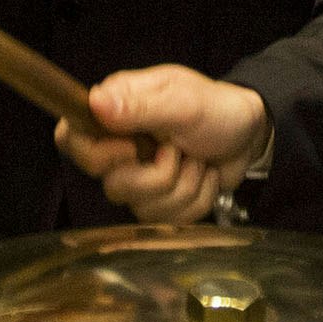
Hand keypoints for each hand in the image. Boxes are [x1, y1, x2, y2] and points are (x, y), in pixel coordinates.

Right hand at [62, 64, 268, 222]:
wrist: (251, 133)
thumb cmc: (216, 108)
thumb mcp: (183, 101)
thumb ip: (140, 106)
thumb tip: (95, 104)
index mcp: (115, 112)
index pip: (71, 139)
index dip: (96, 155)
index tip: (131, 149)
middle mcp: (120, 147)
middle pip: (110, 185)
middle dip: (158, 175)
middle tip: (178, 149)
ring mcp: (139, 177)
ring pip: (142, 208)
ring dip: (183, 185)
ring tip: (197, 160)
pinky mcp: (160, 202)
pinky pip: (168, 220)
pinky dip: (196, 199)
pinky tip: (204, 176)